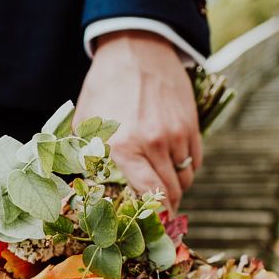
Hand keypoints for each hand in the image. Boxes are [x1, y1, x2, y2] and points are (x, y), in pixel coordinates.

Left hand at [75, 31, 201, 212]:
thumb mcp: (86, 124)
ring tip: (163, 188)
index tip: (153, 230)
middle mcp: (154, 143)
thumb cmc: (105, 88)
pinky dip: (187, 169)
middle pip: (172, 193)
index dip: (155, 218)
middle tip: (160, 218)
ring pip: (186, 178)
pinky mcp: (191, 124)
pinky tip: (173, 166)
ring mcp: (176, 133)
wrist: (135, 47)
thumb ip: (87, 159)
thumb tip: (83, 194)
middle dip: (167, 210)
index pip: (149, 196)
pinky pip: (195, 160)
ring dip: (176, 188)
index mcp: (124, 147)